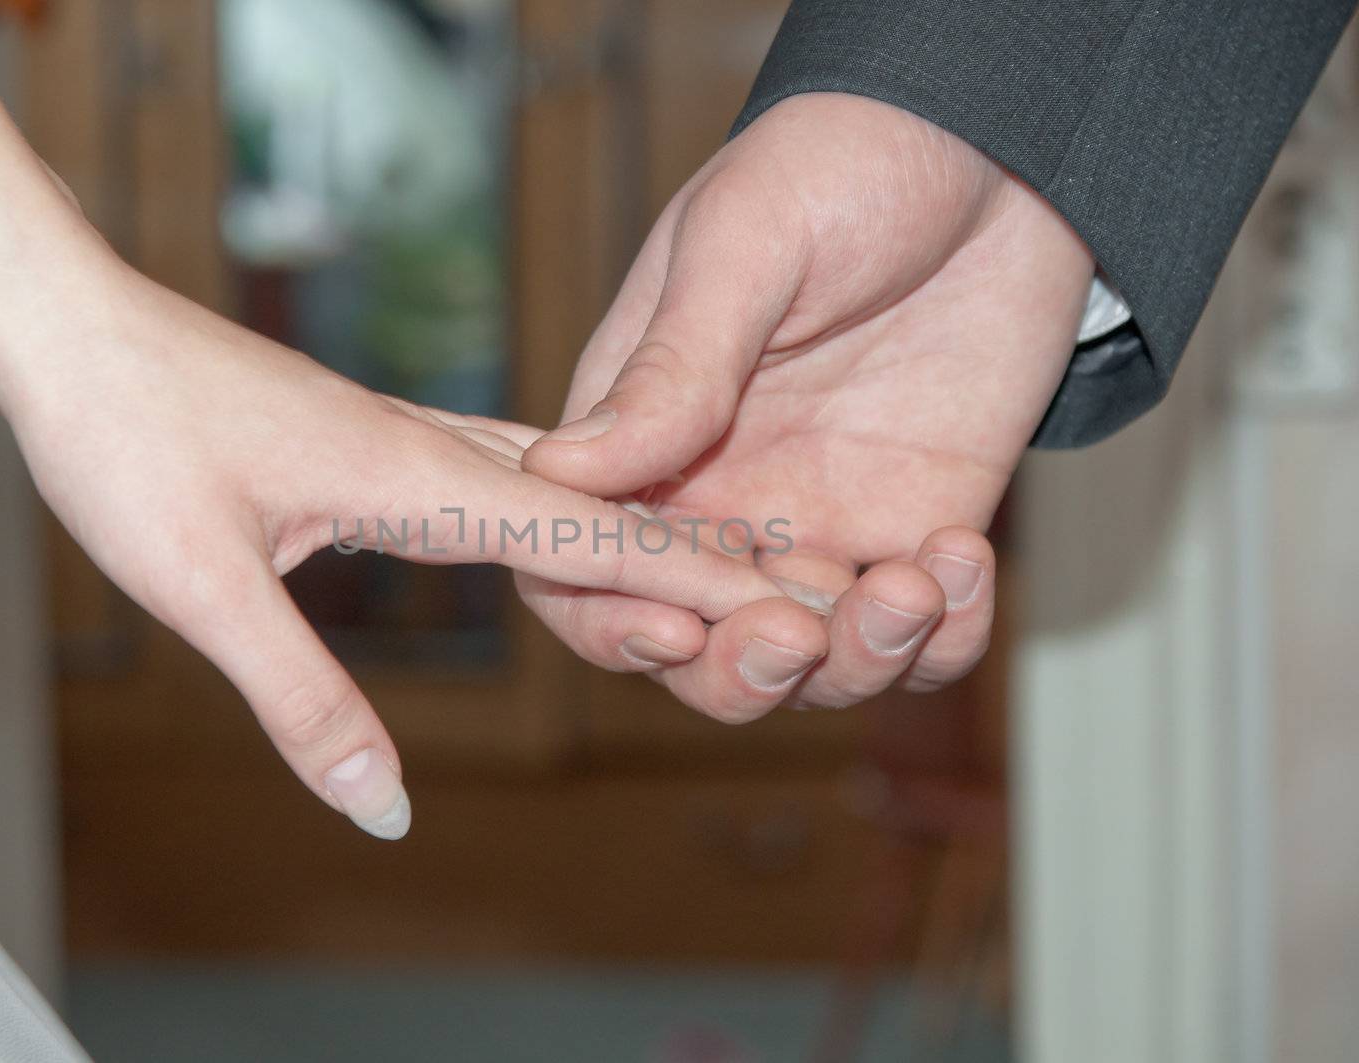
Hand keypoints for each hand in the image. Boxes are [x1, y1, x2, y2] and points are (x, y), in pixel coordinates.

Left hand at [0, 269, 811, 837]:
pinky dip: (568, 503)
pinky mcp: (369, 439)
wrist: (62, 329)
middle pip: (600, 505)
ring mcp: (402, 436)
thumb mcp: (204, 588)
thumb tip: (385, 806)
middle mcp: (430, 448)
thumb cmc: (123, 438)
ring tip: (724, 552)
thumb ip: (302, 699)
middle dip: (702, 550)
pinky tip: (568, 512)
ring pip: (559, 483)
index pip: (588, 537)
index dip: (687, 583)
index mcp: (416, 479)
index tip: (782, 610)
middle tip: (801, 578)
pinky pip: (503, 473)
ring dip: (643, 523)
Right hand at [521, 93, 1094, 713]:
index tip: (675, 622)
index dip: (610, 618)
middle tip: (796, 636)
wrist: (997, 145)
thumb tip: (561, 471)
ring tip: (910, 581)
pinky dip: (945, 636)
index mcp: (643, 437)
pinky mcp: (920, 531)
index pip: (585, 565)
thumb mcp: (744, 247)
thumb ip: (670, 368)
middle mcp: (723, 500)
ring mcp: (824, 525)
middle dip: (736, 673)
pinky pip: (924, 638)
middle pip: (693, 649)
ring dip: (855, 660)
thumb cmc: (843, 163)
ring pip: (811, 668)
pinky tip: (961, 555)